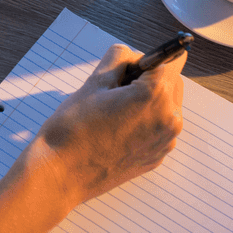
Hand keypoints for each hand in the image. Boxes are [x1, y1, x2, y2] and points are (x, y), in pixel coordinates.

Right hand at [21, 43, 184, 209]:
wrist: (61, 175)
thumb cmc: (73, 129)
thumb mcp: (94, 81)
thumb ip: (120, 58)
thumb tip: (135, 57)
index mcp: (154, 97)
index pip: (169, 60)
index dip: (146, 59)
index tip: (130, 64)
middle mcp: (169, 120)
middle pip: (172, 82)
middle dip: (150, 78)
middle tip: (114, 88)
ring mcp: (165, 142)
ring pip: (166, 105)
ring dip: (148, 100)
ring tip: (113, 111)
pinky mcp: (157, 157)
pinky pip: (159, 128)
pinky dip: (144, 121)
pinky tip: (116, 129)